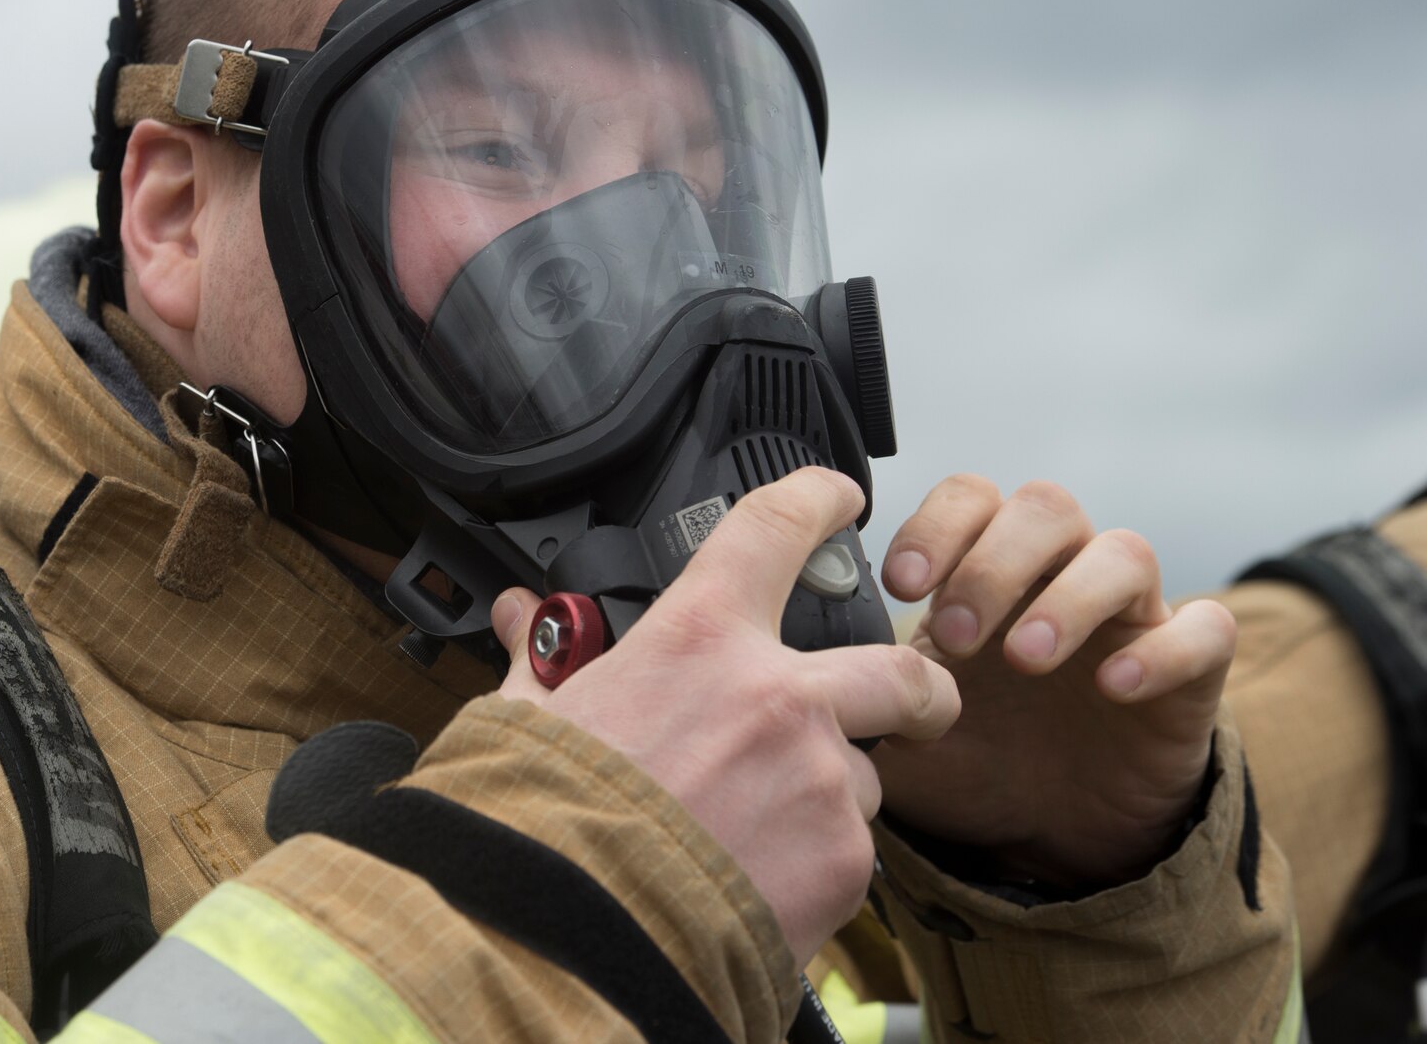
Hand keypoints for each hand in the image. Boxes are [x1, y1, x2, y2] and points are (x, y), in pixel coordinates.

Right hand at [493, 467, 959, 964]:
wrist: (569, 940)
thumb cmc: (544, 823)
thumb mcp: (533, 718)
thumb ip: (545, 659)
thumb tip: (518, 617)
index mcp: (696, 639)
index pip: (773, 530)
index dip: (816, 500)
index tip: (838, 499)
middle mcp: (777, 695)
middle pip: (899, 666)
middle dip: (921, 688)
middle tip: (913, 704)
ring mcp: (820, 778)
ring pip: (860, 779)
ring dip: (825, 801)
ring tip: (753, 837)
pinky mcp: (844, 861)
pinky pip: (848, 853)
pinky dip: (812, 868)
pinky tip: (752, 884)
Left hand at [874, 475, 1236, 886]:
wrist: (1052, 834)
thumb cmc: (971, 759)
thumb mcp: (899, 731)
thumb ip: (856, 695)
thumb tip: (795, 677)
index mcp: (987, 568)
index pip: (968, 498)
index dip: (934, 525)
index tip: (897, 584)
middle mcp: (1061, 572)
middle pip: (1044, 506)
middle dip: (992, 561)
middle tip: (954, 636)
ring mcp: (1132, 616)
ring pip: (1123, 550)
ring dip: (1069, 595)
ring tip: (1024, 657)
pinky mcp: (1193, 670)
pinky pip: (1206, 628)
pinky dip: (1165, 647)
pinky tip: (1116, 685)